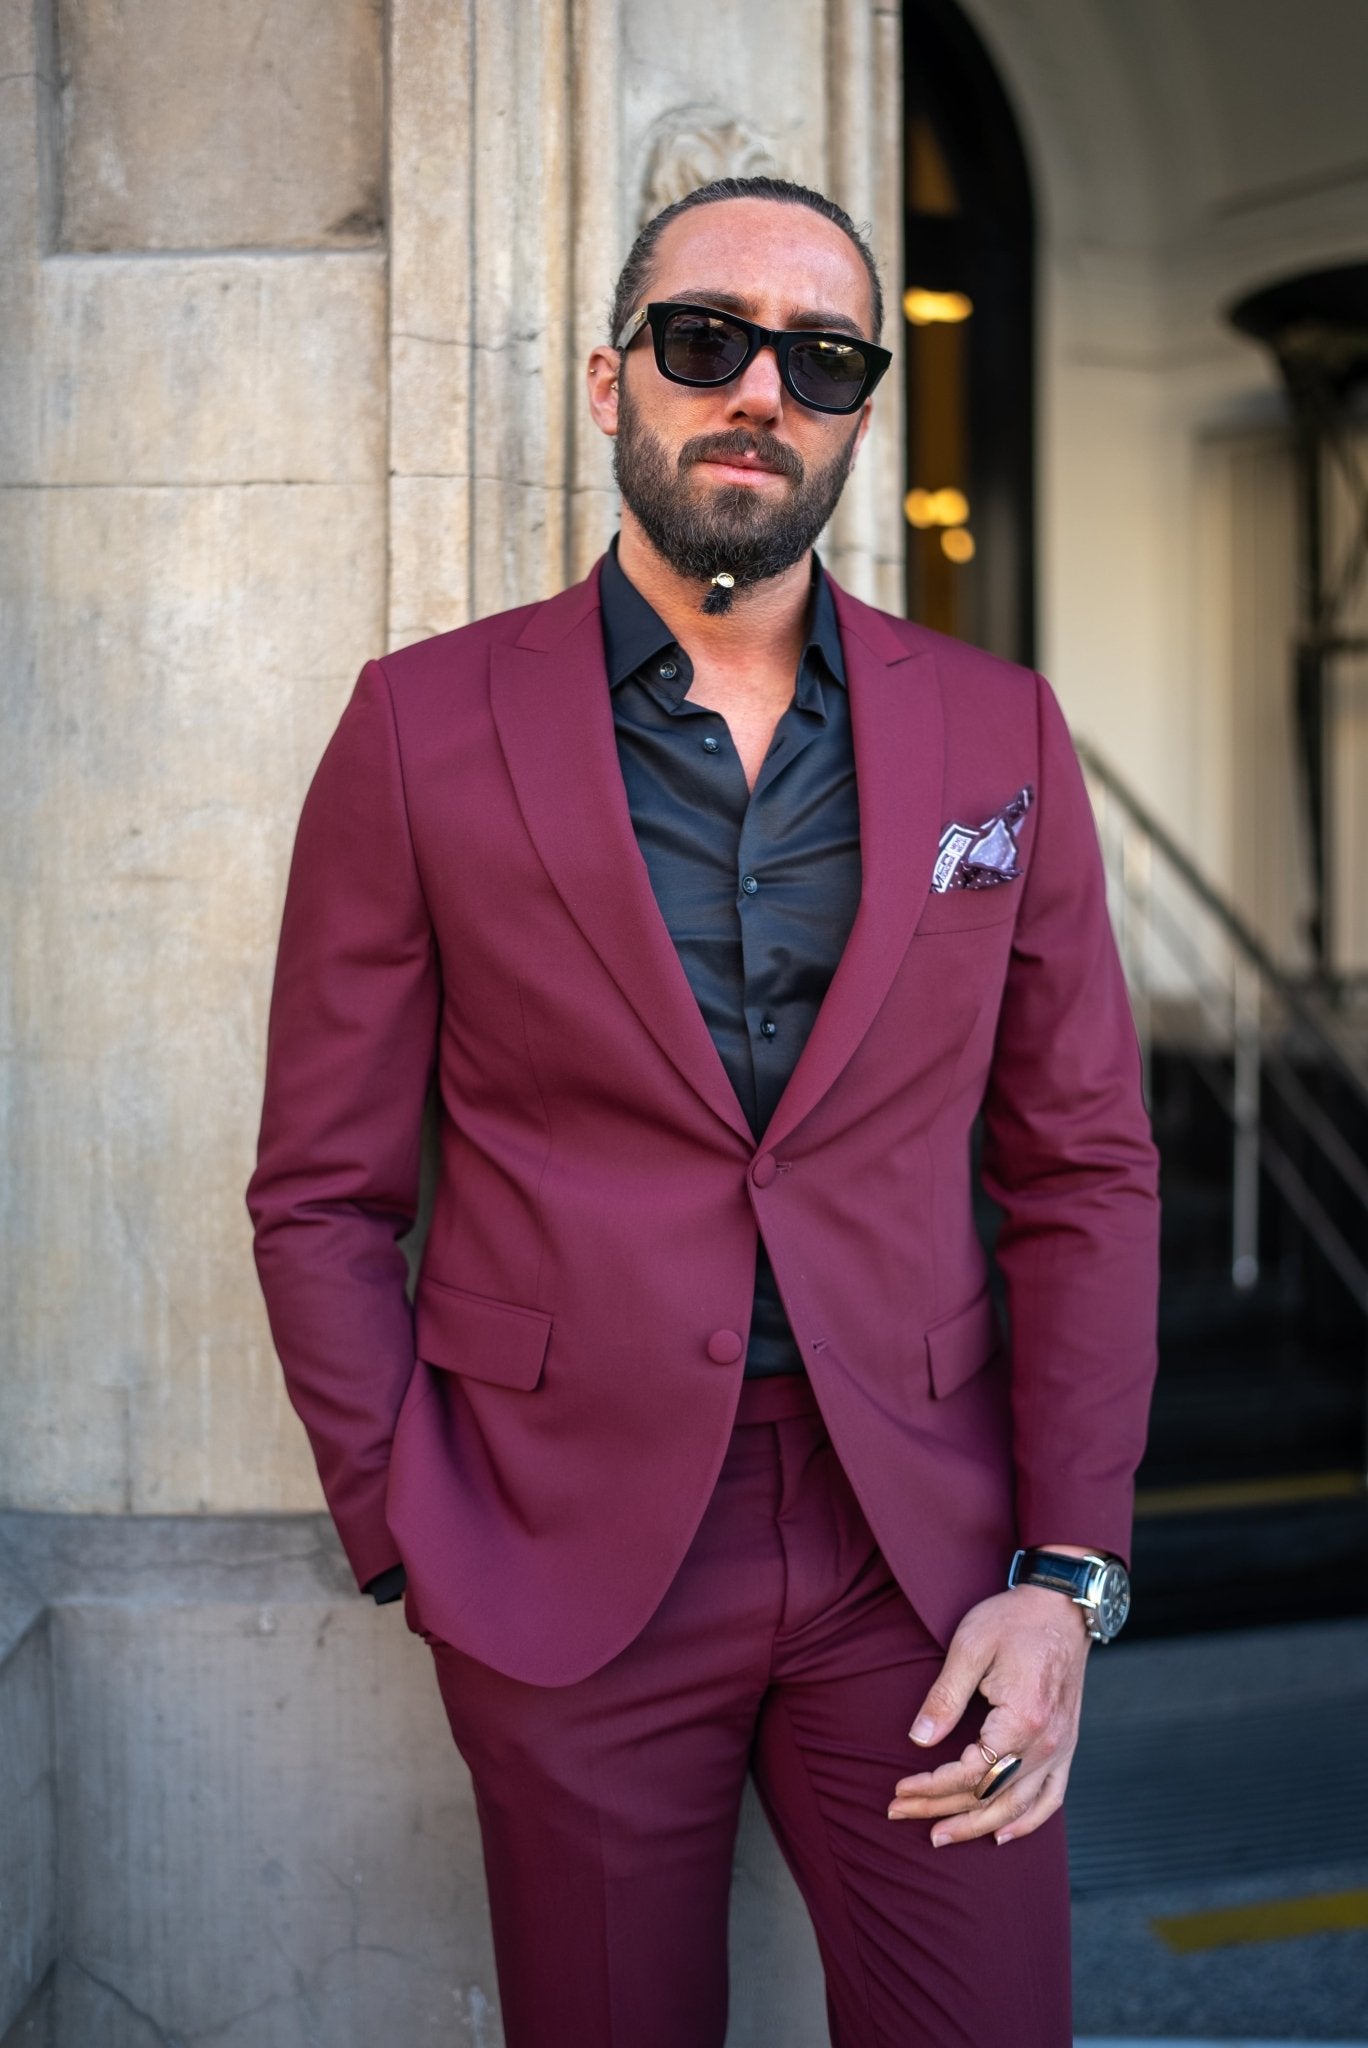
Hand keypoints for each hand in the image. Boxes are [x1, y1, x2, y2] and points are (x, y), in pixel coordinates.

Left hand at [887, 1584, 1089, 1844]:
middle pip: (990, 1797)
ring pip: (1019, 1807)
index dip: (931, 1786)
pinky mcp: (1066, 1746)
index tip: (899, 1789)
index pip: (970, 1773)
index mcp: (1022, 1720)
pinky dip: (1028, 1822)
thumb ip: (944, 1698)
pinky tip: (1003, 1834)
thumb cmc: (1013, 1620)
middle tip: (900, 1814)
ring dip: (978, 1827)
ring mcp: (1061, 1749)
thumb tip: (918, 1741)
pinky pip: (1051, 1797)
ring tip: (941, 1836)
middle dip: (941, 1811)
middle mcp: (1047, 1743)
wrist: (1061, 1608)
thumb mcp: (969, 1647)